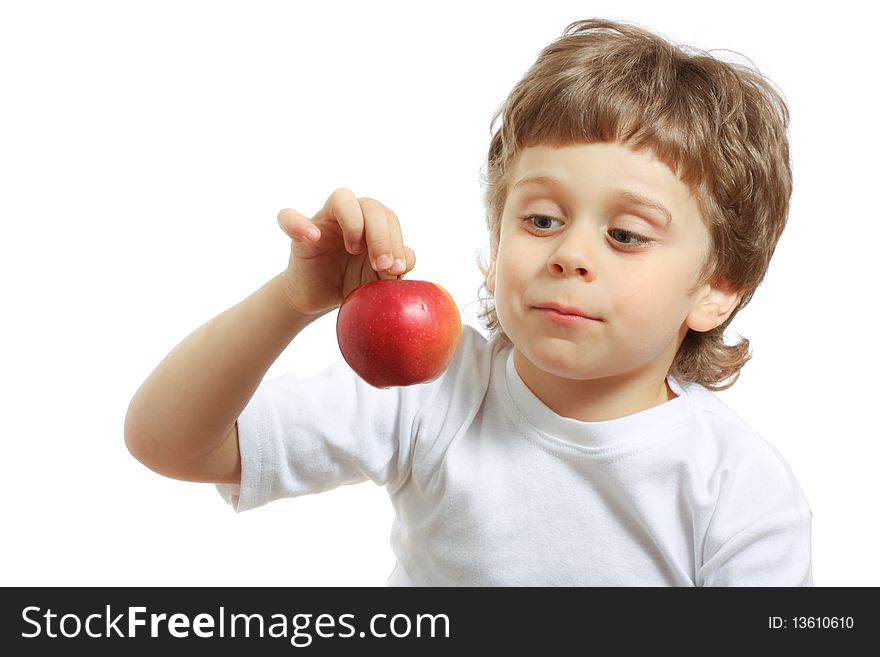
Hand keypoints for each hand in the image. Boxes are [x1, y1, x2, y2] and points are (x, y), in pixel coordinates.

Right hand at [276, 188, 415, 317]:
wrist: (320, 299)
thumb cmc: (352, 283)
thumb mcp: (377, 280)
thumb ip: (395, 268)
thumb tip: (409, 258)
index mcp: (372, 225)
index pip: (389, 218)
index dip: (396, 241)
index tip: (396, 269)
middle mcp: (350, 216)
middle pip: (370, 205)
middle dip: (381, 235)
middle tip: (382, 265)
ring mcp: (324, 222)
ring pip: (341, 198)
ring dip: (354, 222)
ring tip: (354, 250)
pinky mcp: (298, 236)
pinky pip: (289, 217)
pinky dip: (298, 223)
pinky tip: (312, 238)